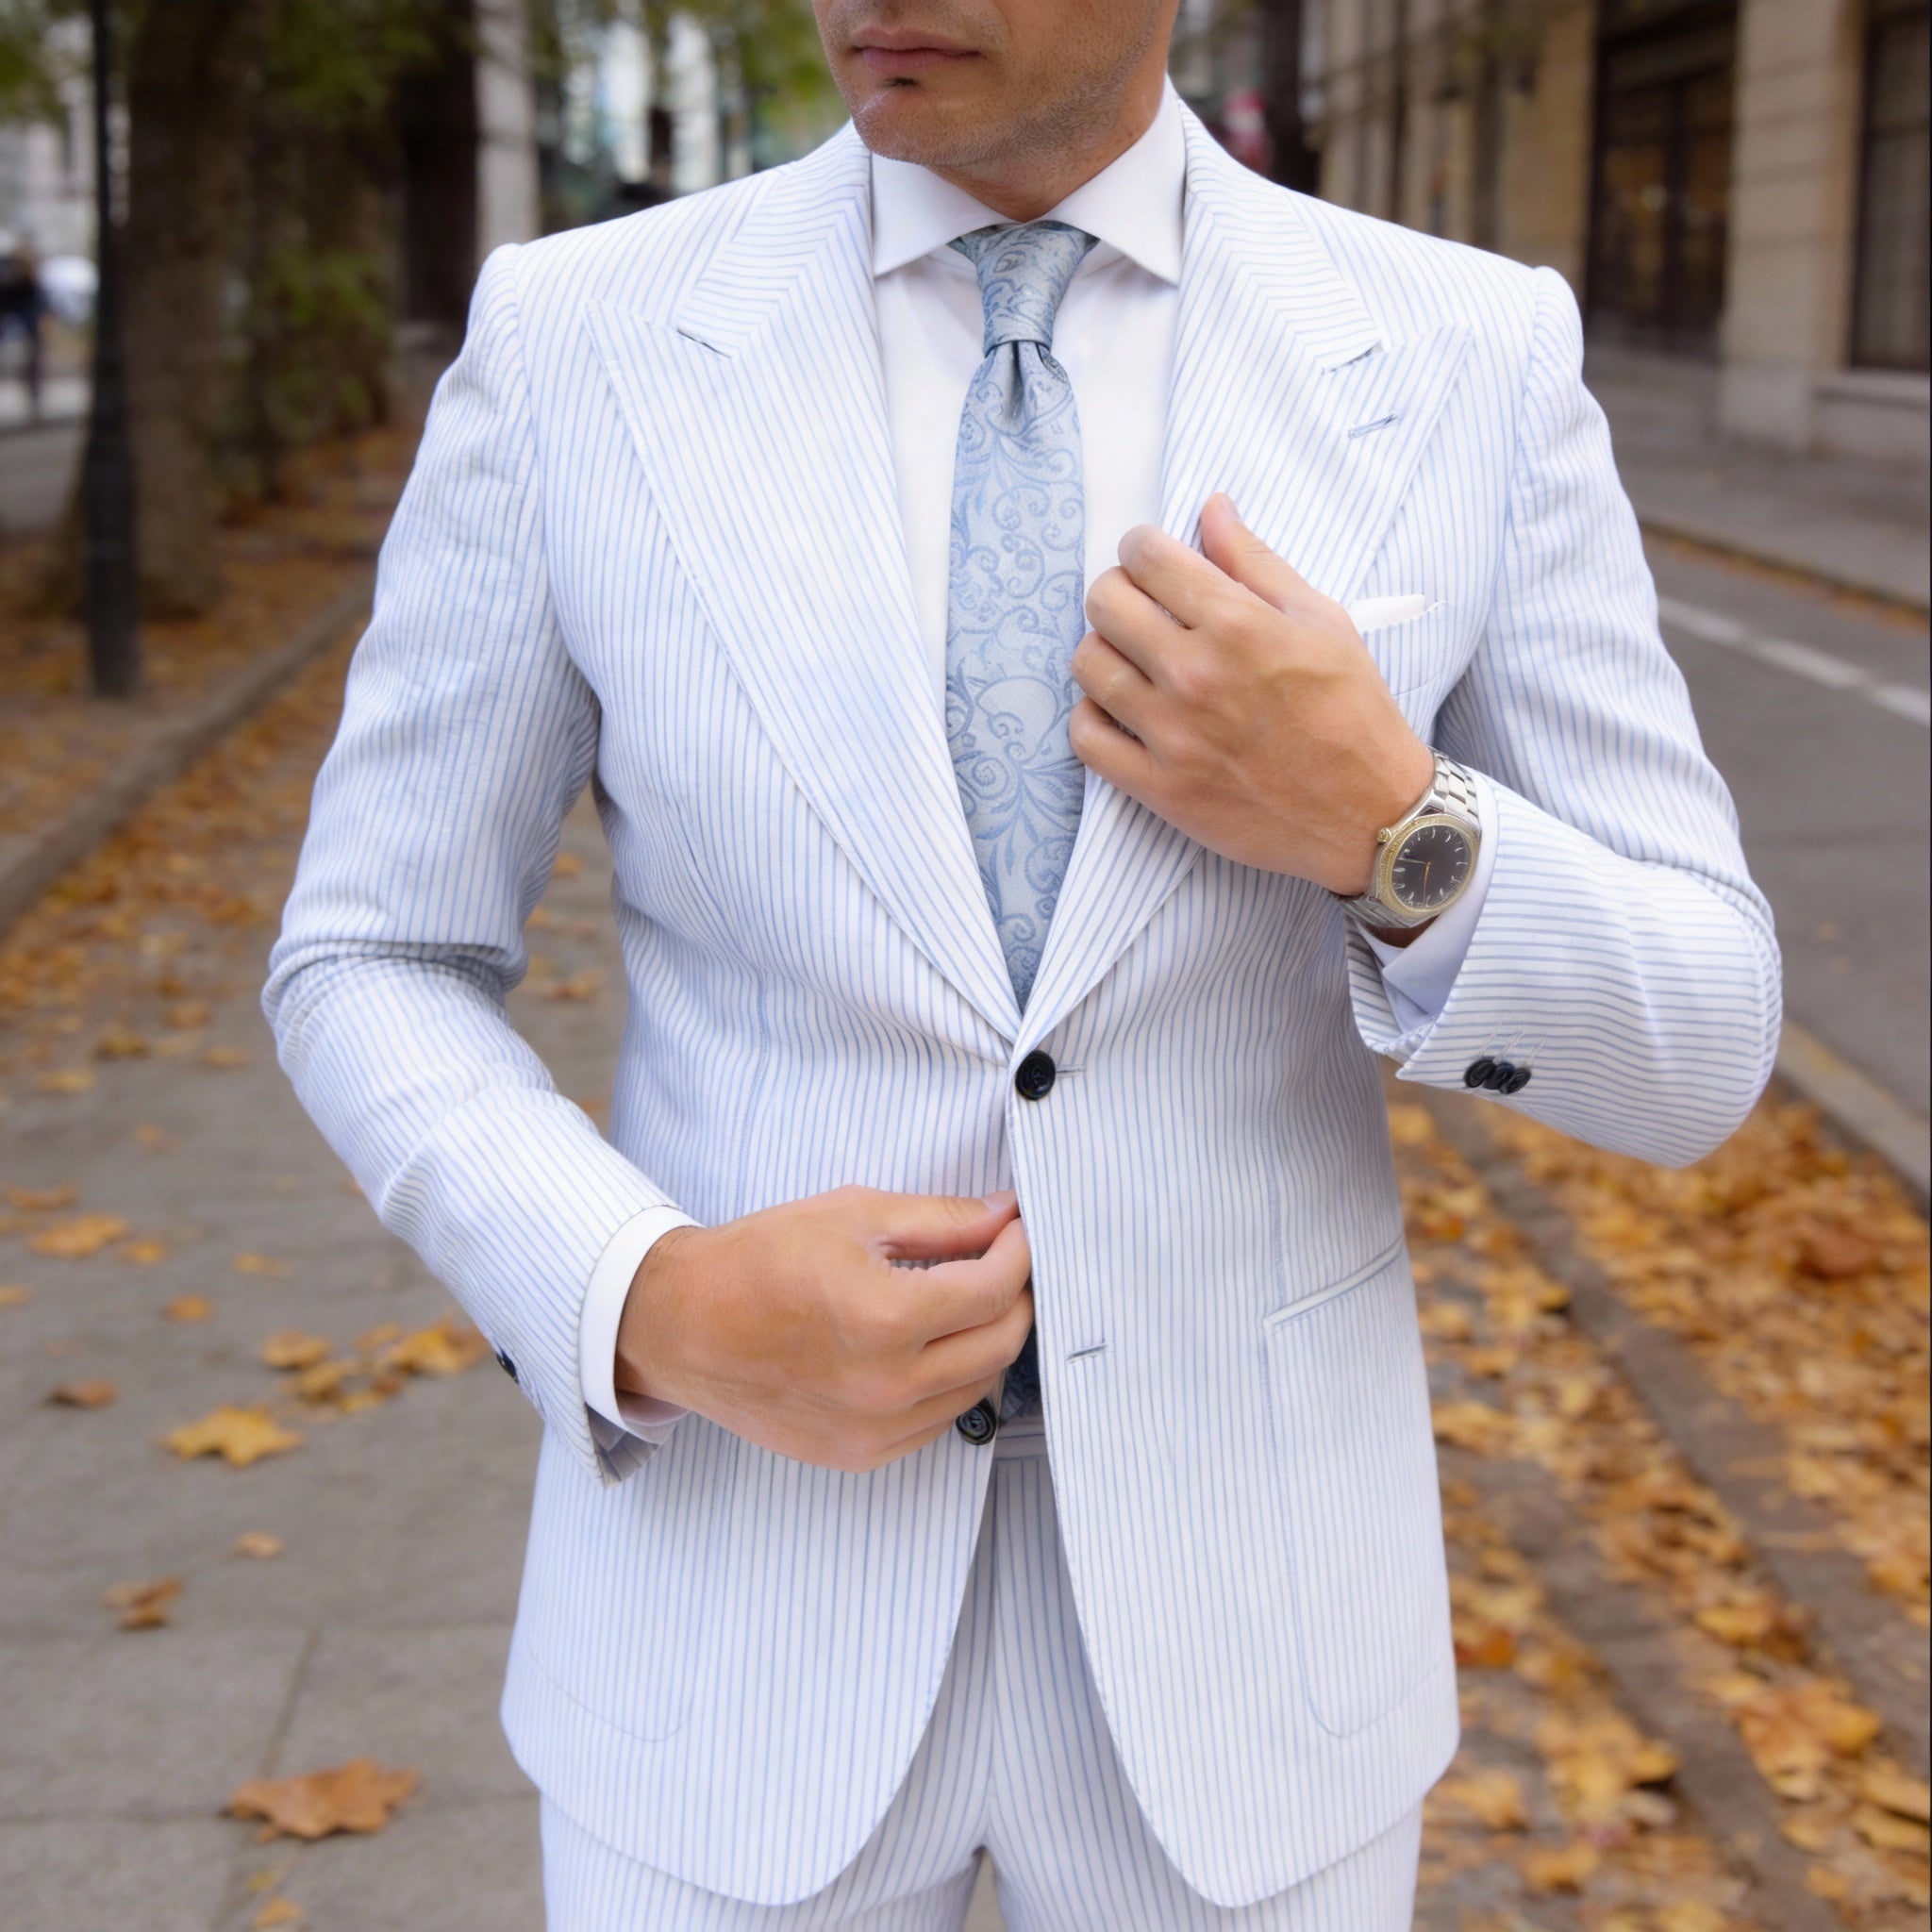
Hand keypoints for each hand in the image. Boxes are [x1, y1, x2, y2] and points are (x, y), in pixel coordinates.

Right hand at [615, 1187, 1032, 1472]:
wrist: (683, 1325)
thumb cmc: (759, 1260)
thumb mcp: (853, 1215)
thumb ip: (940, 1219)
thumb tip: (1005, 1214)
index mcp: (884, 1319)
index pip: (993, 1289)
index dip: (1018, 1251)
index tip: (1018, 1229)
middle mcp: (886, 1386)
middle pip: (1000, 1344)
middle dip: (1016, 1296)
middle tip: (1004, 1261)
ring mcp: (874, 1430)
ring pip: (977, 1387)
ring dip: (987, 1340)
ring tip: (965, 1299)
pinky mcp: (859, 1455)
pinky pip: (937, 1420)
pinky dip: (950, 1380)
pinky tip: (929, 1345)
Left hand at [1070, 494, 1434, 896]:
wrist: (1369, 813)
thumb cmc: (1352, 712)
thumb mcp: (1321, 620)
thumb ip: (1256, 561)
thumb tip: (1212, 507)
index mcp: (1236, 624)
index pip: (1146, 557)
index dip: (1142, 548)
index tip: (1152, 560)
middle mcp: (1195, 674)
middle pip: (1104, 603)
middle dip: (1119, 591)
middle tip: (1142, 607)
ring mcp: (1171, 735)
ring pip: (1087, 665)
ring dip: (1104, 651)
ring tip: (1134, 660)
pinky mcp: (1158, 787)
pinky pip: (1086, 736)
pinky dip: (1094, 716)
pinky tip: (1122, 709)